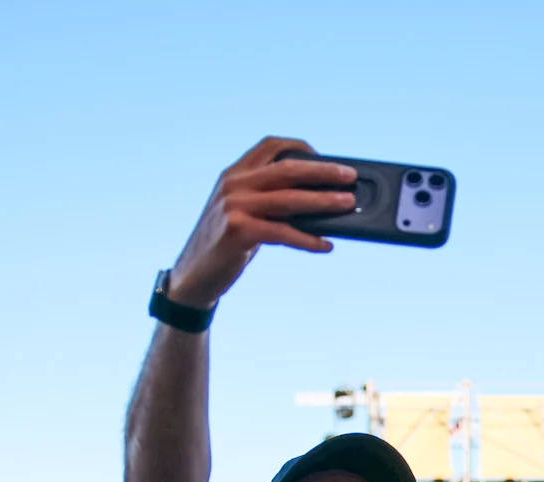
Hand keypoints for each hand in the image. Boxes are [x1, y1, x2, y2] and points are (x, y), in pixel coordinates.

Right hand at [164, 139, 355, 306]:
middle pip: (287, 169)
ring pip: (289, 199)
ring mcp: (234, 206)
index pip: (270, 146)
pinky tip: (325, 245)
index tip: (322, 157)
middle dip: (323, 171)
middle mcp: (233, 184)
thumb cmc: (225, 244)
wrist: (194, 275)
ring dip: (323, 201)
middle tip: (349, 176)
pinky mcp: (238, 232)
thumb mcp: (242, 212)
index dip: (299, 147)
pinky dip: (308, 239)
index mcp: (235, 173)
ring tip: (347, 204)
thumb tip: (317, 203)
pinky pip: (283, 233)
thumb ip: (269, 200)